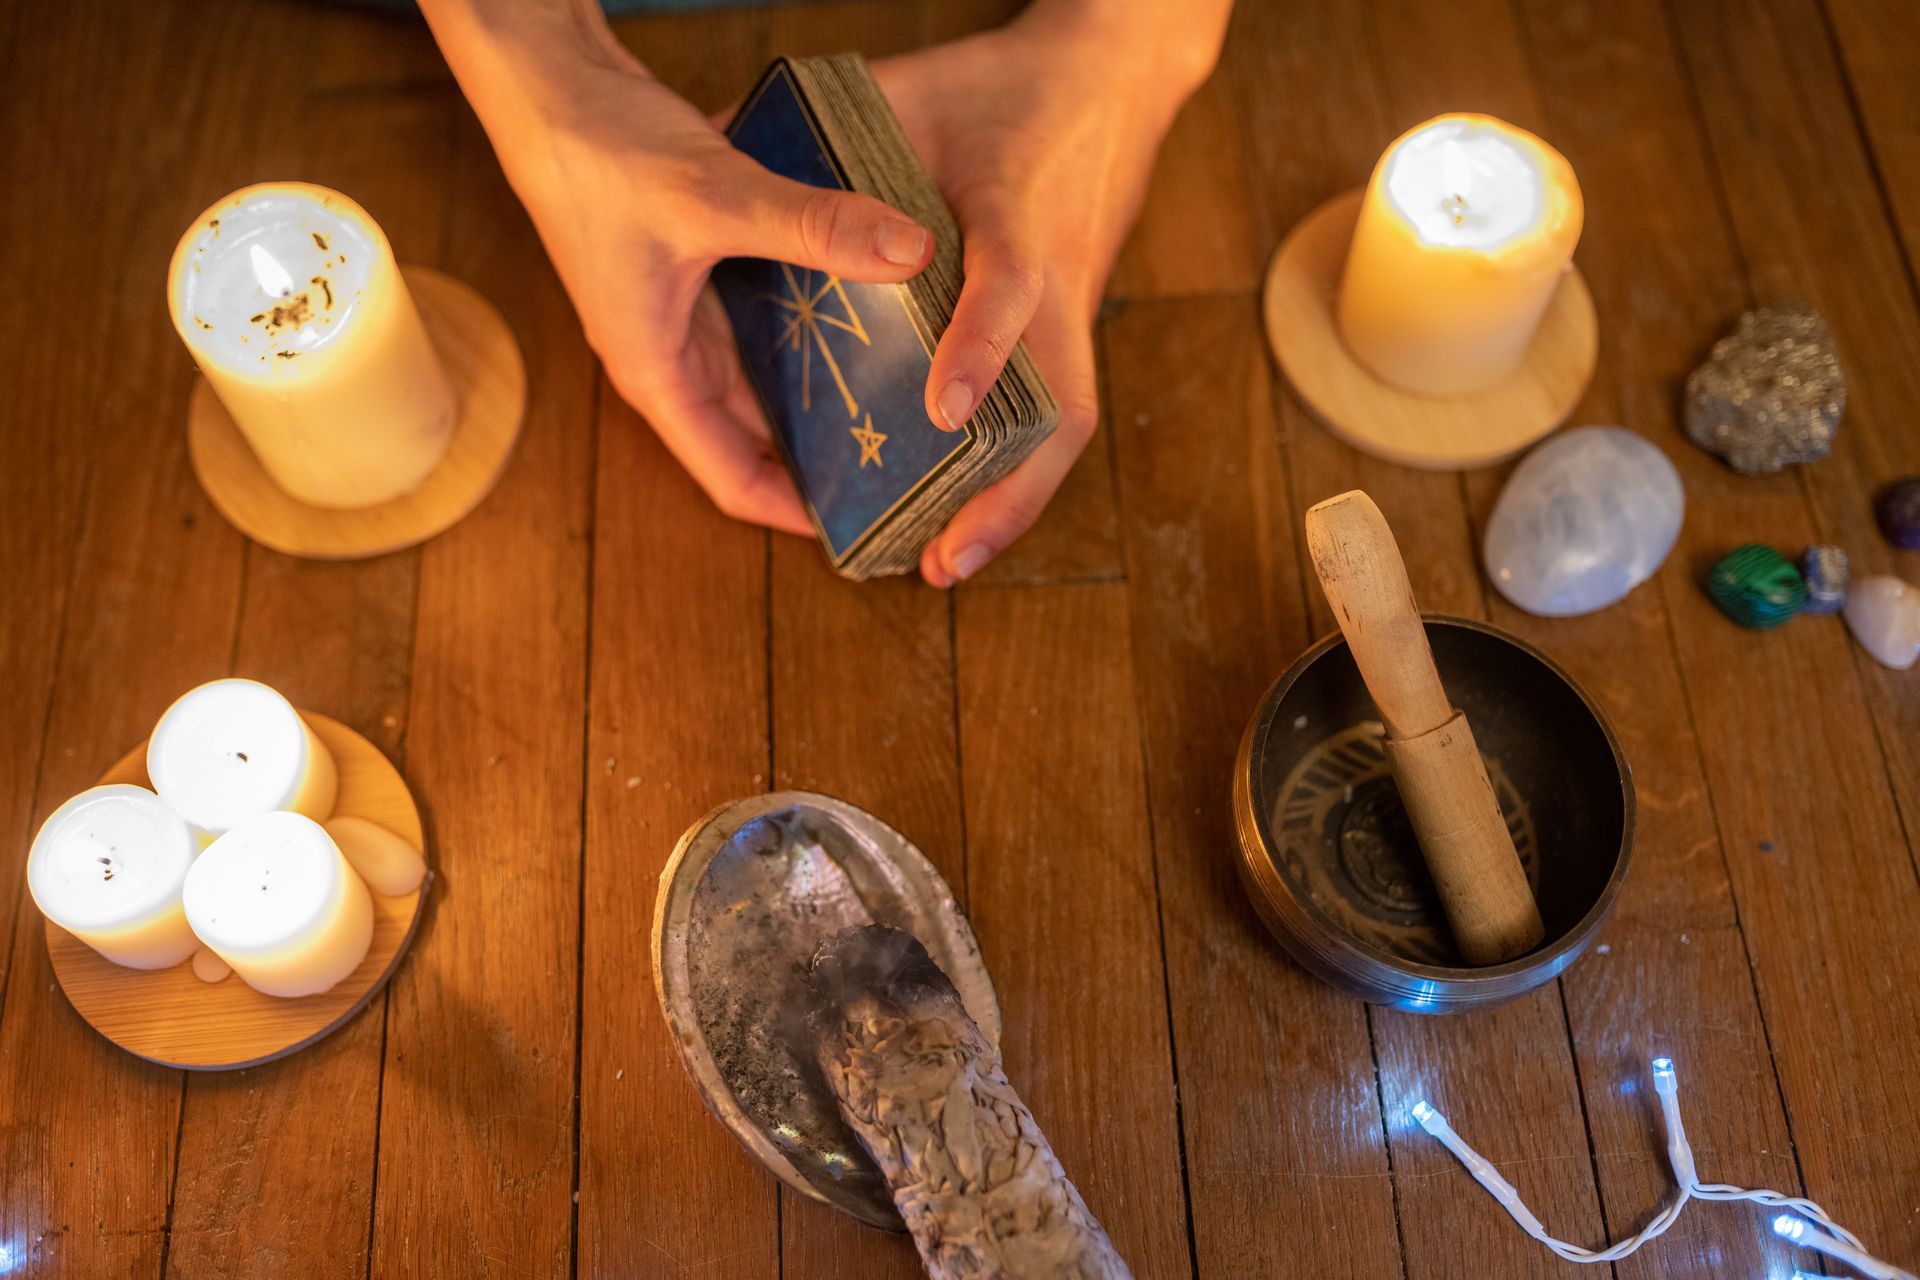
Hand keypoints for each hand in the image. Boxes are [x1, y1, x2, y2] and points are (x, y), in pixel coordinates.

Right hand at [450, 42, 935, 534]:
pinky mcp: (696, 272)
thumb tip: (912, 252)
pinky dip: (810, 329)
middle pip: (756, 439)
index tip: (867, 526)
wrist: (548, 85)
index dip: (797, 513)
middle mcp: (669, 358)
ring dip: (822, 393)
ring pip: (764, 380)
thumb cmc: (598, 153)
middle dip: (825, 458)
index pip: (732, 480)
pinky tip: (870, 315)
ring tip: (903, 403)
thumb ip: (815, 227)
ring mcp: (681, 316)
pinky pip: (763, 325)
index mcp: (657, 373)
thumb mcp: (715, 196)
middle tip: (910, 466)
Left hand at [872, 15, 1213, 583]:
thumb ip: (824, 138)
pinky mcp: (1077, 321)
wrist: (1113, 73)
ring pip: (1065, 423)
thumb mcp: (906, 93)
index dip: (978, 347)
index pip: (1010, 285)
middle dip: (1009, 490)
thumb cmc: (1001, 83)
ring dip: (1014, 500)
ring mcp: (1079, 308)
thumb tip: (710, 150)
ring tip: (948, 561)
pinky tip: (965, 510)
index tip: (942, 410)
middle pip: (1063, 404)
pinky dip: (1014, 470)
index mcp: (1016, 212)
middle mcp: (1061, 278)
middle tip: (946, 557)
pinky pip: (1052, 410)